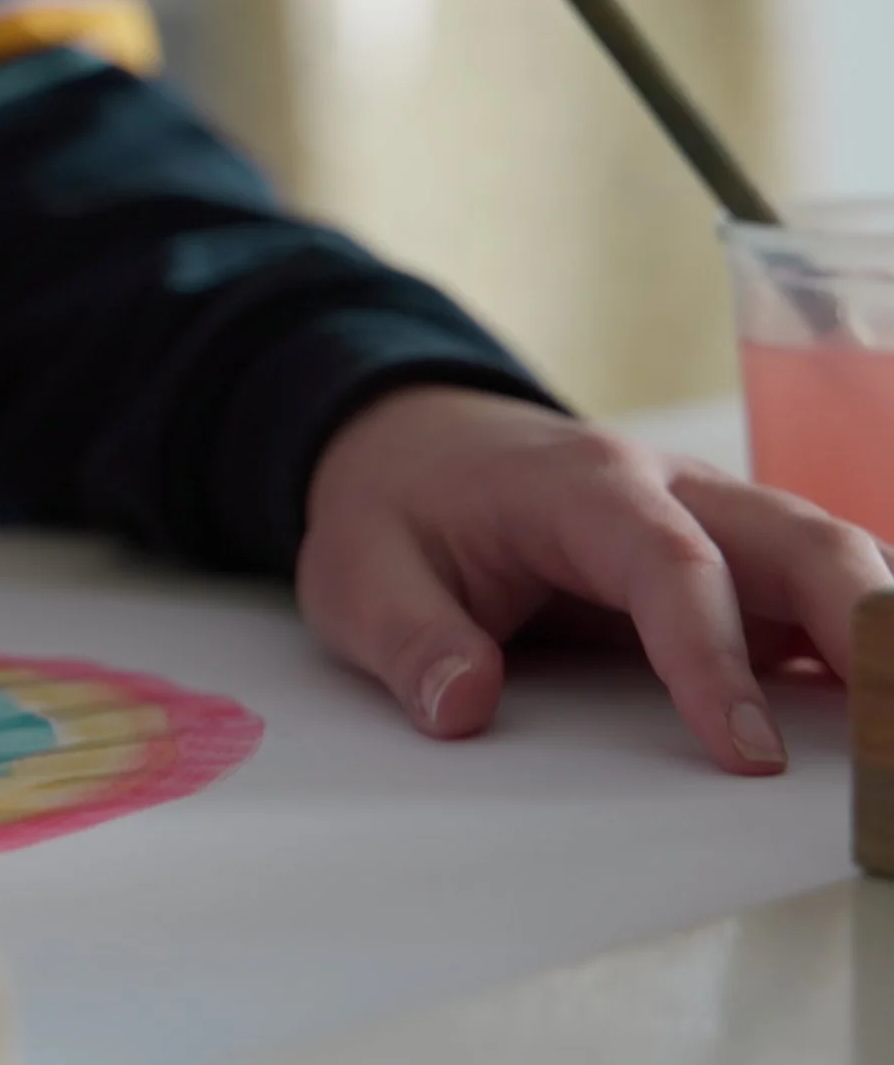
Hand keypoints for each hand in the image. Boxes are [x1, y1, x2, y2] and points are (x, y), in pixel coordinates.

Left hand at [299, 386, 888, 773]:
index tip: (745, 754)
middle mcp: (668, 487)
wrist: (409, 446)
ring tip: (891, 731)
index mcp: (580, 486)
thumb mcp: (360, 577)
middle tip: (884, 735)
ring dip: (877, 632)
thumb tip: (462, 707)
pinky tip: (875, 706)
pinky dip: (860, 636)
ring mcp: (710, 515)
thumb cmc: (397, 510)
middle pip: (798, 541)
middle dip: (863, 627)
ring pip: (827, 556)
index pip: (672, 565)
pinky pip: (815, 586)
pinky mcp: (727, 551)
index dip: (716, 659)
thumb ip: (410, 640)